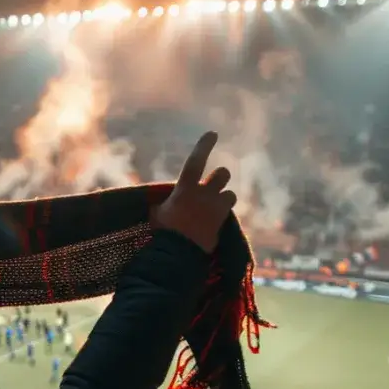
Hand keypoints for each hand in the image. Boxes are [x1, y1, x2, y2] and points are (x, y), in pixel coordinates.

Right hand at [153, 132, 236, 253]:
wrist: (176, 254)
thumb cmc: (162, 232)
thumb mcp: (157, 213)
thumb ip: (164, 203)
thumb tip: (161, 203)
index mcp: (185, 189)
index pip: (196, 161)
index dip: (204, 146)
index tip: (213, 133)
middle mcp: (204, 194)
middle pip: (223, 174)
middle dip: (219, 177)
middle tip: (213, 185)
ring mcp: (216, 209)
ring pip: (231, 195)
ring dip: (224, 199)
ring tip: (214, 208)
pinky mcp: (222, 224)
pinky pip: (228, 214)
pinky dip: (221, 216)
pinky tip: (212, 225)